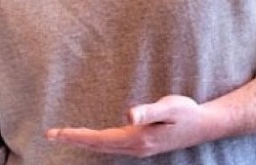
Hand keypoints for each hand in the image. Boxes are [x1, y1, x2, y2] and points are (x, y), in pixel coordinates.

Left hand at [45, 95, 220, 157]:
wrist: (206, 125)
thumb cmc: (187, 112)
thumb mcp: (170, 107)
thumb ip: (149, 111)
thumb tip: (128, 114)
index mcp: (138, 138)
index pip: (100, 139)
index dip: (77, 136)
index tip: (56, 133)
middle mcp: (136, 147)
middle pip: (97, 146)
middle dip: (74, 140)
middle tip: (50, 134)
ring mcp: (138, 148)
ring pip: (104, 147)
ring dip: (83, 142)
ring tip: (63, 135)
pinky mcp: (141, 145)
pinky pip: (111, 145)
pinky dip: (96, 142)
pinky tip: (90, 139)